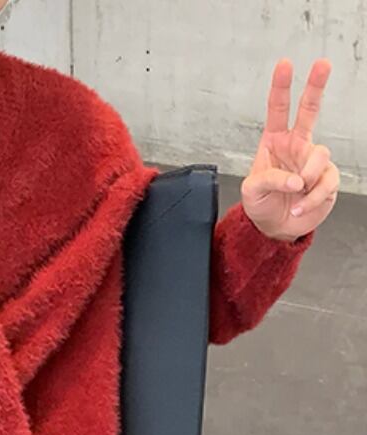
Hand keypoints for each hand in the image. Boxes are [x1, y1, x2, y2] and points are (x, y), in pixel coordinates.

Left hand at [241, 59, 339, 241]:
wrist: (274, 227)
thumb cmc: (260, 204)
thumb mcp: (252, 191)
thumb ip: (270, 180)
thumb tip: (295, 179)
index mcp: (274, 142)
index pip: (277, 110)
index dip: (281, 88)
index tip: (284, 65)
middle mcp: (296, 145)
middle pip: (309, 110)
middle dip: (315, 86)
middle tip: (322, 64)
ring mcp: (313, 161)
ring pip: (320, 155)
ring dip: (306, 177)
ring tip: (294, 193)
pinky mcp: (327, 179)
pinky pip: (326, 183)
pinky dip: (310, 199)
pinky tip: (298, 206)